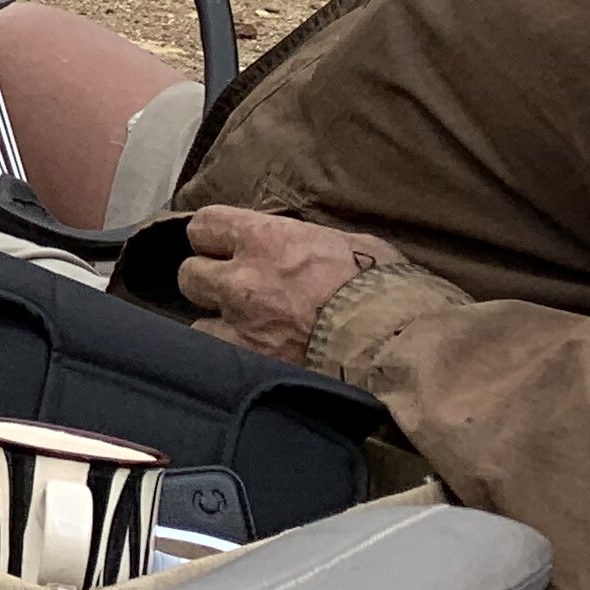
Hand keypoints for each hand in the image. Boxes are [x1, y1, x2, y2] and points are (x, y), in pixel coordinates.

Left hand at [178, 205, 401, 362]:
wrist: (400, 343)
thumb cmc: (386, 289)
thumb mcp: (350, 244)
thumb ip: (308, 243)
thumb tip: (297, 245)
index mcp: (266, 239)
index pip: (203, 226)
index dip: (212, 238)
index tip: (224, 247)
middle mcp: (242, 279)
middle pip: (189, 275)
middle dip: (209, 282)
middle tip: (236, 292)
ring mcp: (242, 325)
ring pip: (196, 323)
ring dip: (218, 326)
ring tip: (246, 333)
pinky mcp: (250, 364)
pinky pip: (218, 359)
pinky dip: (231, 358)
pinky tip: (251, 360)